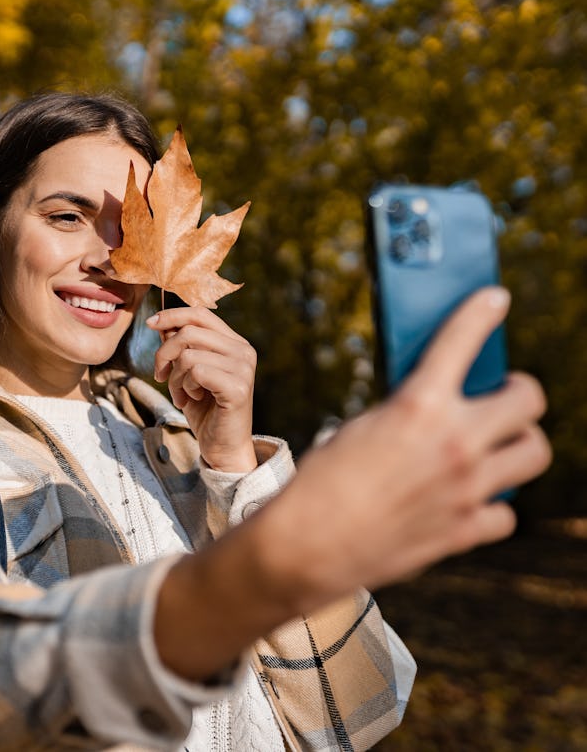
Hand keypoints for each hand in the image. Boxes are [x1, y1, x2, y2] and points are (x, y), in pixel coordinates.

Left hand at [146, 306, 256, 471]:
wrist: (222, 447)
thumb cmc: (205, 410)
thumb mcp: (186, 373)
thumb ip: (179, 347)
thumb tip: (161, 323)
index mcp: (234, 343)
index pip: (201, 314)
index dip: (172, 315)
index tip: (150, 323)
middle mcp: (243, 351)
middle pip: (189, 332)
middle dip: (164, 354)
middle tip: (161, 376)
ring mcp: (243, 368)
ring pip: (189, 354)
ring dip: (175, 377)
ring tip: (181, 394)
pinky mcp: (238, 387)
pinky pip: (196, 372)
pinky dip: (185, 387)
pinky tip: (192, 399)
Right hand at [256, 286, 551, 613]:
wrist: (310, 545)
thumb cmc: (323, 481)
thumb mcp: (359, 427)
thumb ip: (406, 411)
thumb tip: (436, 404)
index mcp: (418, 406)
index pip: (461, 340)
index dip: (481, 311)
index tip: (494, 299)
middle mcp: (455, 442)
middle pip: (529, 400)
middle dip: (520, 391)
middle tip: (503, 394)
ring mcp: (468, 489)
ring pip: (534, 453)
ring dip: (520, 442)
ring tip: (498, 444)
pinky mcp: (465, 530)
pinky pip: (505, 511)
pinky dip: (492, 504)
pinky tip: (471, 499)